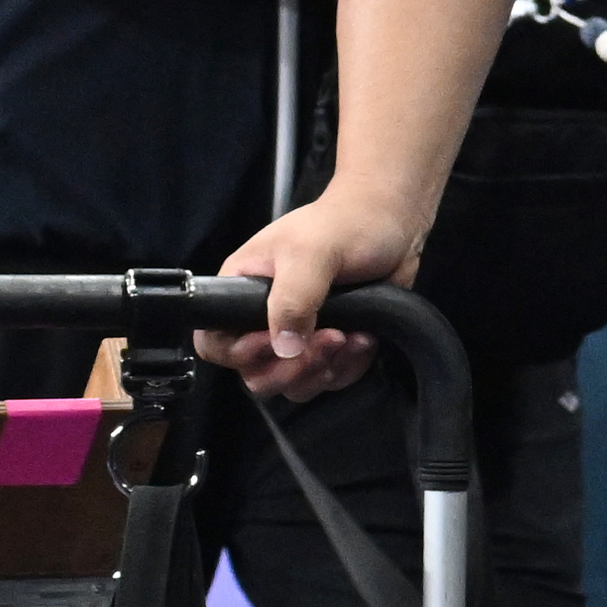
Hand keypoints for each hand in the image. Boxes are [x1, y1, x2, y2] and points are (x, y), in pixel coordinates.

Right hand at [200, 189, 414, 396]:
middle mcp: (265, 320)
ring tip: (349, 338)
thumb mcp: (311, 253)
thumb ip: (293, 299)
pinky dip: (347, 368)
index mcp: (241, 291)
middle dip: (291, 370)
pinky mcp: (331, 347)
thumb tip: (285, 348)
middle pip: (256, 374)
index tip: (273, 342)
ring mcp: (299, 336)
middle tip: (328, 340)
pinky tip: (363, 339)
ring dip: (323, 370)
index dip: (239, 353)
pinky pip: (330, 378)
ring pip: (294, 383)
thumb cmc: (344, 225)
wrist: (391, 222)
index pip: (215, 342)